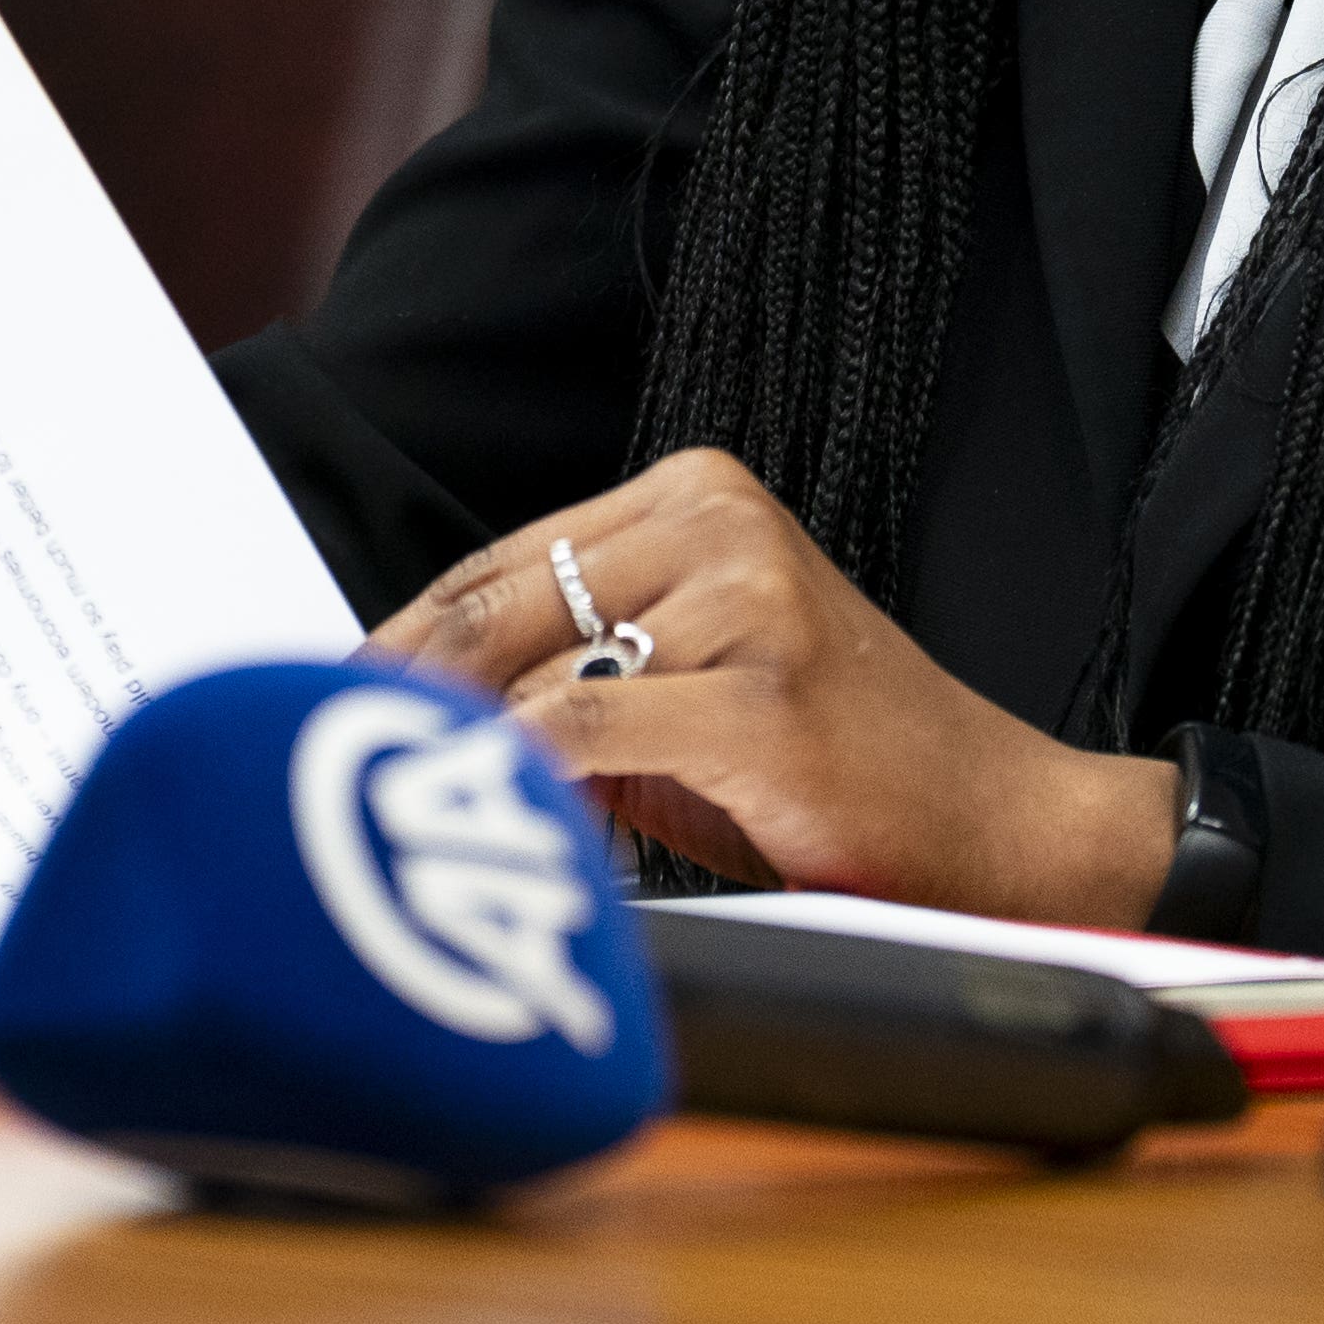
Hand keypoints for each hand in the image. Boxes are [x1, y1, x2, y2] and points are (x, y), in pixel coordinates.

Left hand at [369, 448, 1185, 930]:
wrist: (1005, 828)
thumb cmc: (836, 775)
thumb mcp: (693, 687)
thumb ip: (577, 666)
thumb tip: (408, 706)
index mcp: (697, 495)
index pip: (500, 561)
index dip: (400, 638)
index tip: (320, 703)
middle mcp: (717, 520)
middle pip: (497, 599)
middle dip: (395, 687)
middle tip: (317, 763)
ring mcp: (743, 595)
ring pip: (527, 664)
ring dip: (451, 747)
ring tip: (393, 813)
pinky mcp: (759, 689)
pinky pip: (581, 729)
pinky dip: (520, 779)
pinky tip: (492, 825)